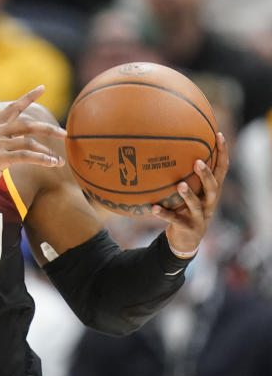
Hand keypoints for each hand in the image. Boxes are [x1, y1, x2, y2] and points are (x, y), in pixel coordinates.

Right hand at [0, 86, 65, 201]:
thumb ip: (3, 141)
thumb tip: (23, 140)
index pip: (13, 108)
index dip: (28, 97)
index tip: (42, 87)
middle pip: (27, 124)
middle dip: (48, 128)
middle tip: (64, 133)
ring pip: (29, 142)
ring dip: (47, 151)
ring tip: (59, 160)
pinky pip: (26, 155)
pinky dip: (42, 159)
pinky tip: (52, 163)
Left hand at [154, 132, 228, 254]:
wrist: (186, 241)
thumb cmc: (185, 209)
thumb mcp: (190, 192)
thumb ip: (184, 174)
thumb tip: (166, 148)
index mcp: (211, 192)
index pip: (221, 170)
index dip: (222, 153)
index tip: (218, 135)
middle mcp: (209, 203)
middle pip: (213, 187)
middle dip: (206, 175)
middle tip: (197, 162)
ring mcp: (200, 217)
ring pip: (197, 205)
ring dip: (189, 195)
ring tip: (180, 185)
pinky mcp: (188, 228)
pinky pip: (175, 219)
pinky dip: (164, 214)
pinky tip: (153, 208)